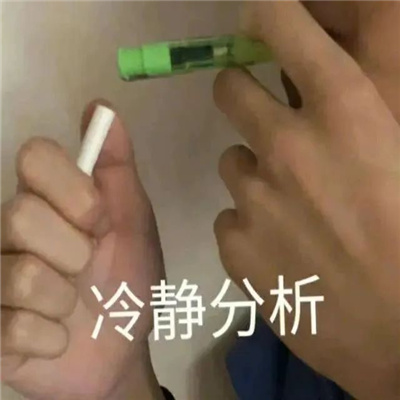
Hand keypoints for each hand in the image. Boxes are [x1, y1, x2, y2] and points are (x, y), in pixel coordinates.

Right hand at [1, 101, 164, 399]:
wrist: (121, 345)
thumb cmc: (130, 278)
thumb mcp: (133, 222)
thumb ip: (117, 169)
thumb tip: (100, 107)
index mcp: (48, 200)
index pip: (35, 157)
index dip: (73, 193)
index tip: (99, 220)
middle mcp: (10, 230)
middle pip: (21, 215)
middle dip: (74, 251)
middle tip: (87, 266)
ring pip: (21, 275)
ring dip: (65, 299)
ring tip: (73, 305)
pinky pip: (12, 328)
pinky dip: (50, 338)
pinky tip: (56, 336)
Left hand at [214, 3, 399, 399]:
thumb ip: (368, 102)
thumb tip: (323, 81)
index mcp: (344, 112)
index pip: (283, 27)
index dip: (267, 15)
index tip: (258, 18)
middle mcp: (287, 147)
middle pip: (230, 90)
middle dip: (242, 94)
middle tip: (263, 117)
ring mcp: (253, 200)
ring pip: (233, 163)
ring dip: (255, 175)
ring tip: (290, 210)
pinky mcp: (234, 247)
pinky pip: (229, 218)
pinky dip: (248, 227)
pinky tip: (281, 252)